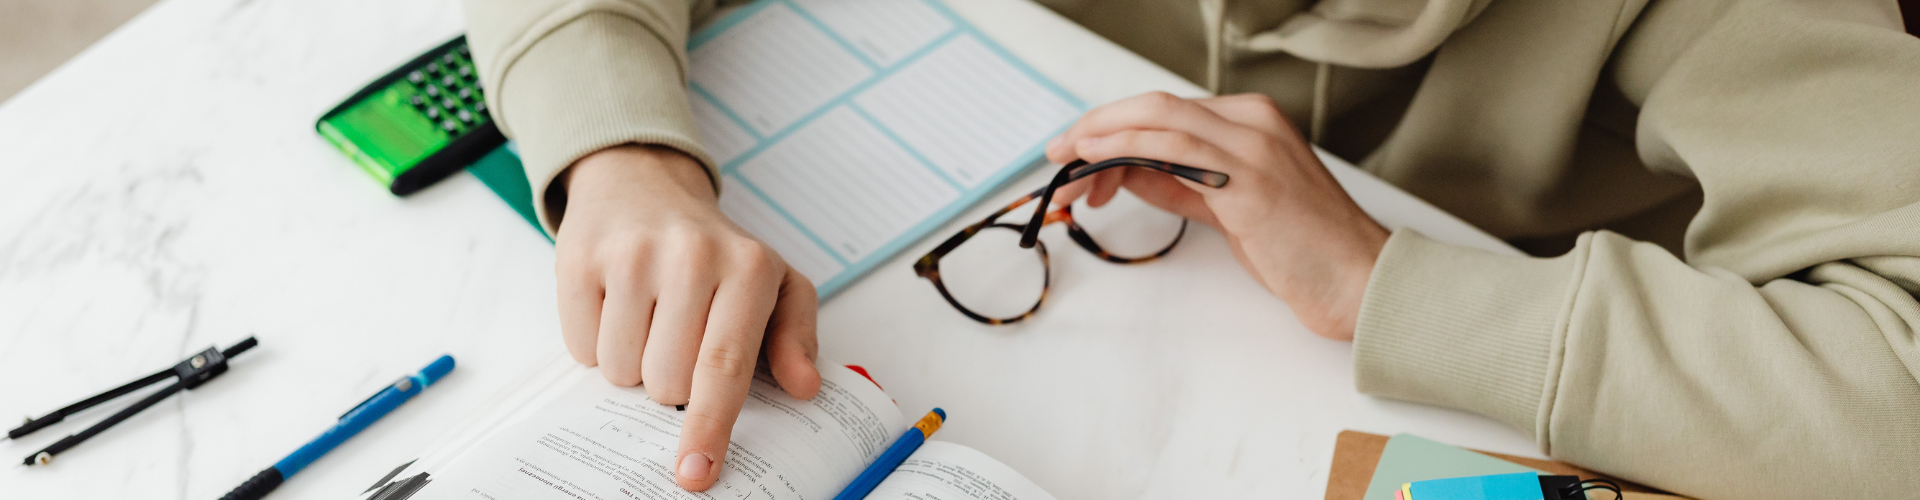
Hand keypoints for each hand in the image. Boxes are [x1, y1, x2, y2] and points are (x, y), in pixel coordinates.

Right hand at [555, 145, 821, 490]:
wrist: (644, 183)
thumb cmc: (715, 250)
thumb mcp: (774, 283)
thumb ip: (796, 337)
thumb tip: (805, 386)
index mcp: (748, 267)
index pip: (725, 366)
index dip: (710, 426)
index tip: (696, 471)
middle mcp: (691, 255)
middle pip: (667, 382)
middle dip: (671, 382)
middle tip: (680, 338)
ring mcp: (631, 254)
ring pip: (621, 371)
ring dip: (633, 363)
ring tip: (649, 317)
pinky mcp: (580, 258)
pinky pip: (581, 348)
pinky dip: (596, 342)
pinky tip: (616, 305)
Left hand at [1044, 92, 1388, 339]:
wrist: (1360, 280)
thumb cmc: (1304, 250)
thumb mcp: (1230, 208)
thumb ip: (1181, 184)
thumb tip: (1127, 173)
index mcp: (1253, 121)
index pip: (1166, 111)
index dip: (1113, 127)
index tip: (1077, 152)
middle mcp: (1253, 122)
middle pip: (1154, 106)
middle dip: (1096, 126)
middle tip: (1057, 154)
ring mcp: (1253, 146)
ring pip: (1158, 118)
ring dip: (1101, 140)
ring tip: (1067, 168)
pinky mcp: (1249, 180)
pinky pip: (1174, 149)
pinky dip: (1126, 148)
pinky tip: (1097, 162)